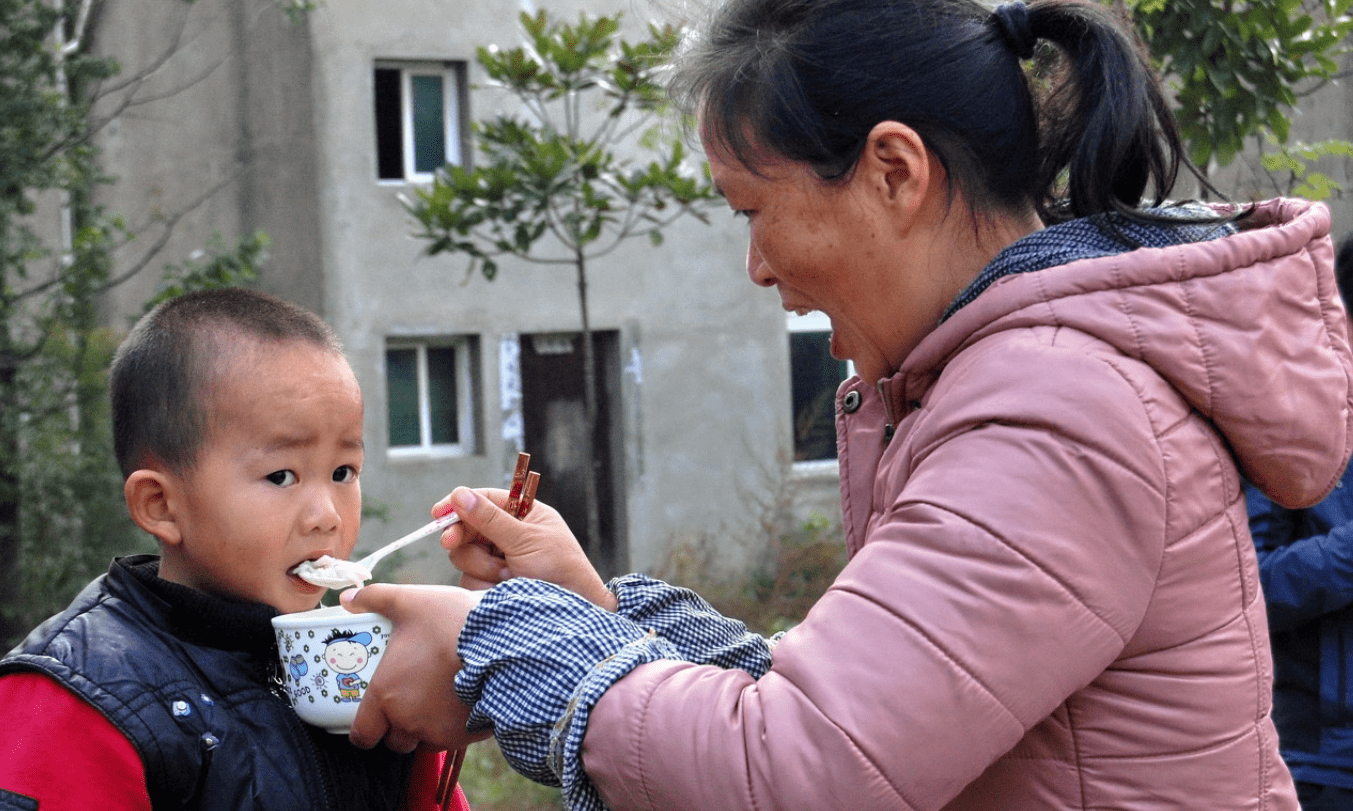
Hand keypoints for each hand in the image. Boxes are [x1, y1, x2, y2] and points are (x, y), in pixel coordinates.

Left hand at [341, 583, 492, 752]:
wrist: (502, 642)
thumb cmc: (452, 622)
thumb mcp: (410, 602)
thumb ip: (375, 598)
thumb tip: (349, 597)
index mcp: (386, 695)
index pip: (363, 734)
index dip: (364, 728)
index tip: (372, 718)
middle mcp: (408, 721)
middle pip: (395, 740)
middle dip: (398, 726)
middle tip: (407, 702)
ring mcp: (439, 731)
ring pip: (424, 742)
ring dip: (425, 728)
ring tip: (436, 702)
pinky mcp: (466, 734)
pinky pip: (452, 739)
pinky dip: (452, 727)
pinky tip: (460, 703)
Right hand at [436, 487, 617, 610]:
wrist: (572, 611)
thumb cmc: (560, 570)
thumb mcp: (526, 540)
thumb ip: (490, 520)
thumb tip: (460, 494)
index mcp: (523, 514)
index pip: (485, 500)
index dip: (459, 503)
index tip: (438, 512)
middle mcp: (508, 535)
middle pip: (466, 527)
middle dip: (461, 537)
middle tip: (450, 543)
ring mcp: (498, 560)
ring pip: (463, 556)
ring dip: (483, 566)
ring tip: (510, 575)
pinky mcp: (491, 585)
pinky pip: (469, 580)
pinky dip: (484, 585)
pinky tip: (505, 589)